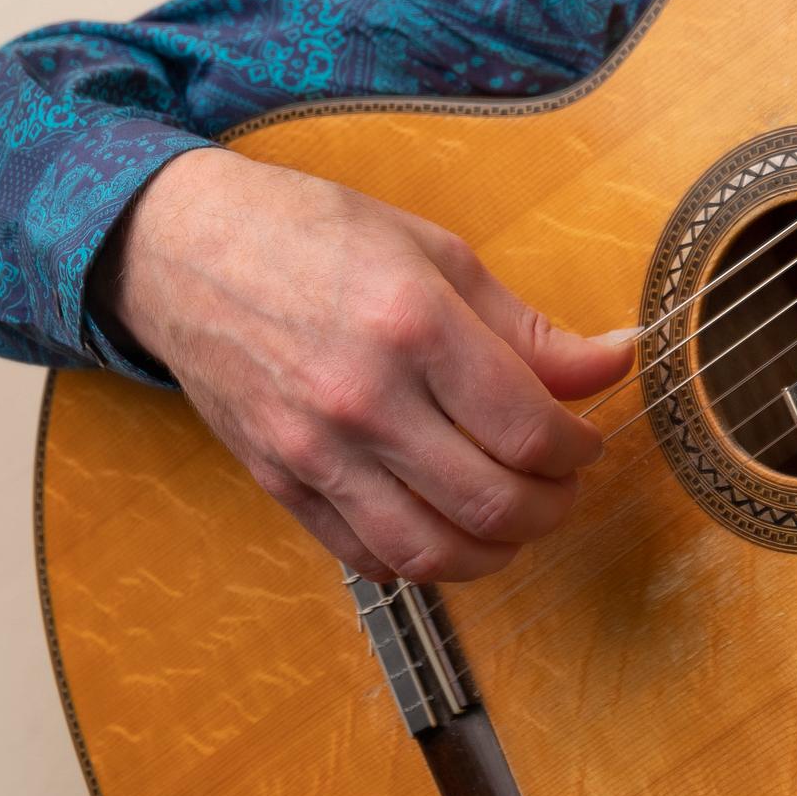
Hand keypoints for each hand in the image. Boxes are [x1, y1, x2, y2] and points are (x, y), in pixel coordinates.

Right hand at [97, 147, 637, 582]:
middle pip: (492, 502)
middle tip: (563, 483)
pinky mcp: (279, 482)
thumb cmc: (312, 235)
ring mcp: (314, 450)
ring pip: (431, 551)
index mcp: (414, 326)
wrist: (182, 252)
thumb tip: (614, 361)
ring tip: (516, 519)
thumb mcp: (436, 253)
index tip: (587, 439)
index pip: (530, 430)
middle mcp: (363, 399)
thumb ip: (528, 328)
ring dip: (495, 551)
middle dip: (553, 506)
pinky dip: (422, 560)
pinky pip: (366, 556)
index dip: (579, 449)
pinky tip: (447, 528)